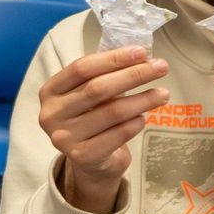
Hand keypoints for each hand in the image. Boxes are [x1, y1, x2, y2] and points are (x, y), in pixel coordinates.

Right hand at [38, 47, 169, 212]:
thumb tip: (141, 57)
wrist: (88, 161)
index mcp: (50, 91)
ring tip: (163, 93)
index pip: (81, 68)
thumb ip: (105, 75)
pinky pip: (119, 134)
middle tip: (161, 68)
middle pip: (97, 88)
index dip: (113, 58)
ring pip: (112, 112)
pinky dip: (136, 123)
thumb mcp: (88, 94)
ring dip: (143, 99)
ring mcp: (64, 137)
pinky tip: (142, 118)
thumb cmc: (91, 117)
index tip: (142, 52)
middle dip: (134, 75)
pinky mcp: (83, 156)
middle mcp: (51, 114)